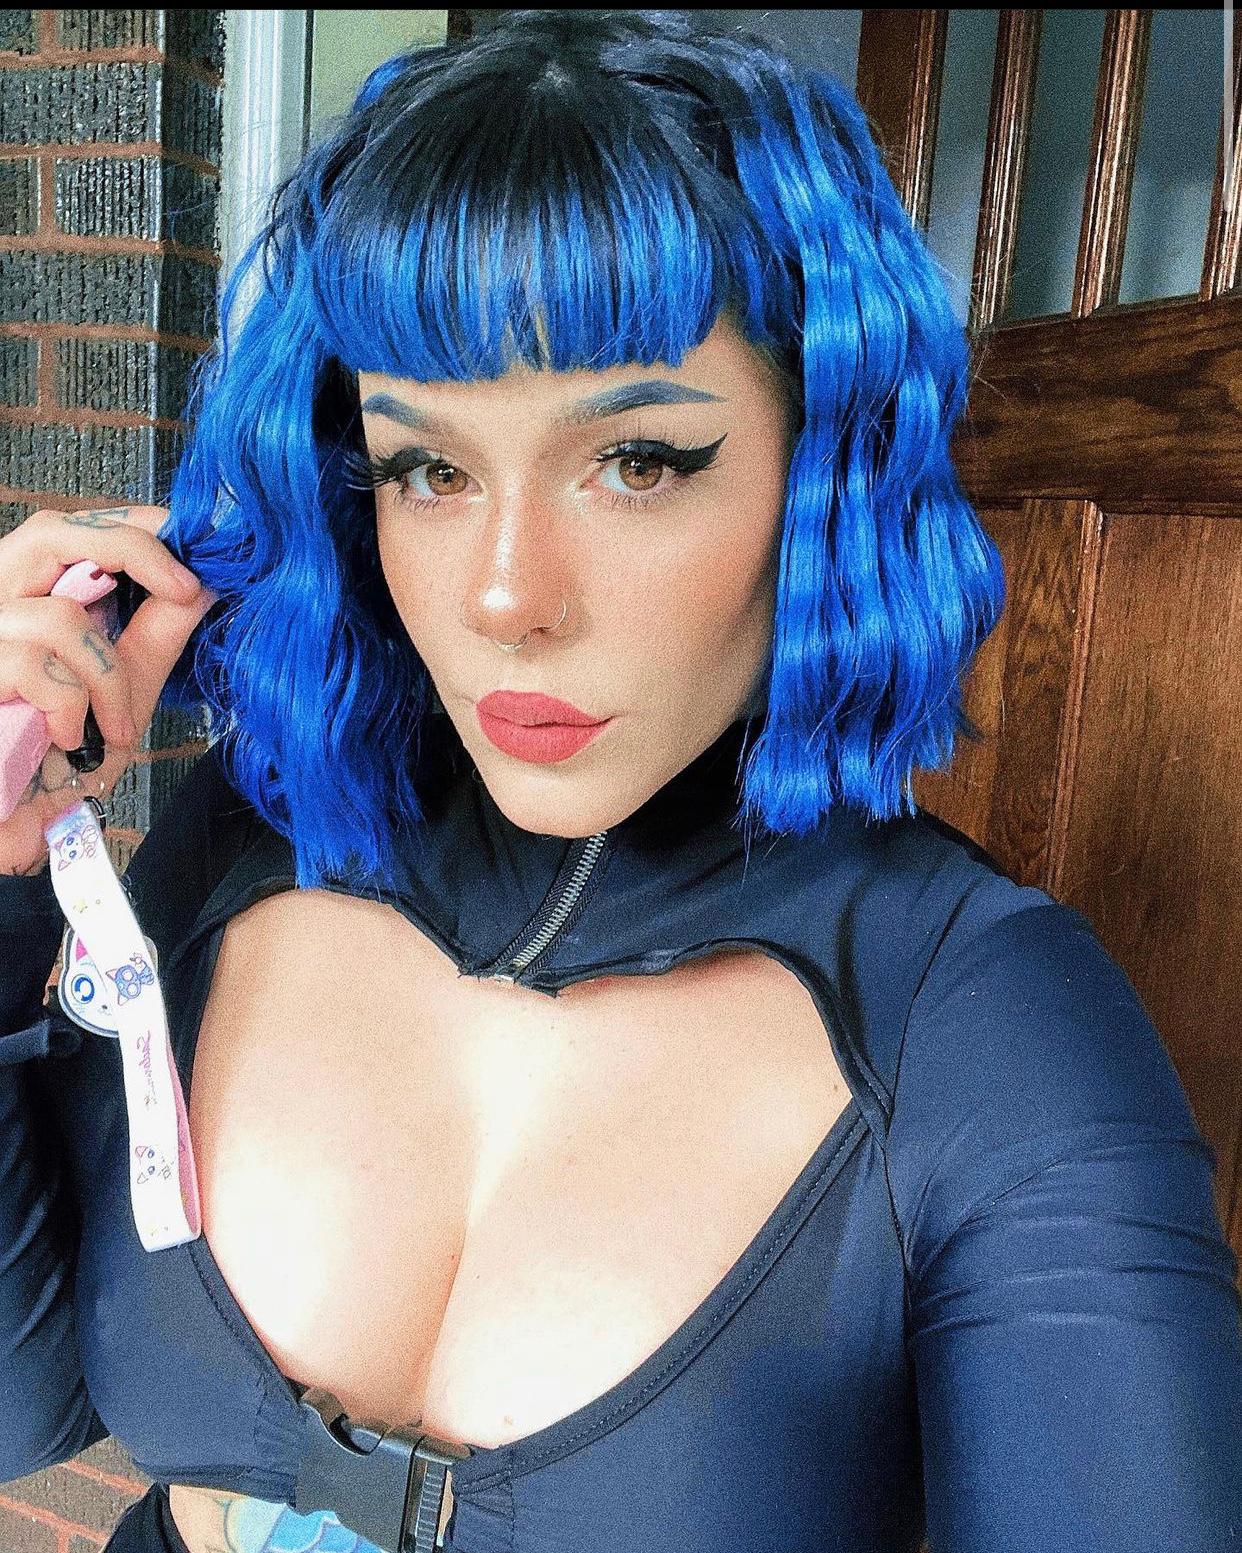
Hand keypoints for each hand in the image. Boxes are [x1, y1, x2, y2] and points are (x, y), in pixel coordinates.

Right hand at [0, 505, 218, 874]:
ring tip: (114, 725)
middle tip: (188, 588)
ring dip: (108, 679)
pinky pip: (38, 670)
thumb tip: (205, 583)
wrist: (10, 815)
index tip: (197, 541)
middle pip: (54, 532)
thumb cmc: (55, 753)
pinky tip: (65, 739)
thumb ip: (156, 632)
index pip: (75, 525)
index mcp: (26, 591)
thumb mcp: (123, 685)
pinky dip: (72, 708)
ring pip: (60, 618)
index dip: (135, 525)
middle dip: (133, 552)